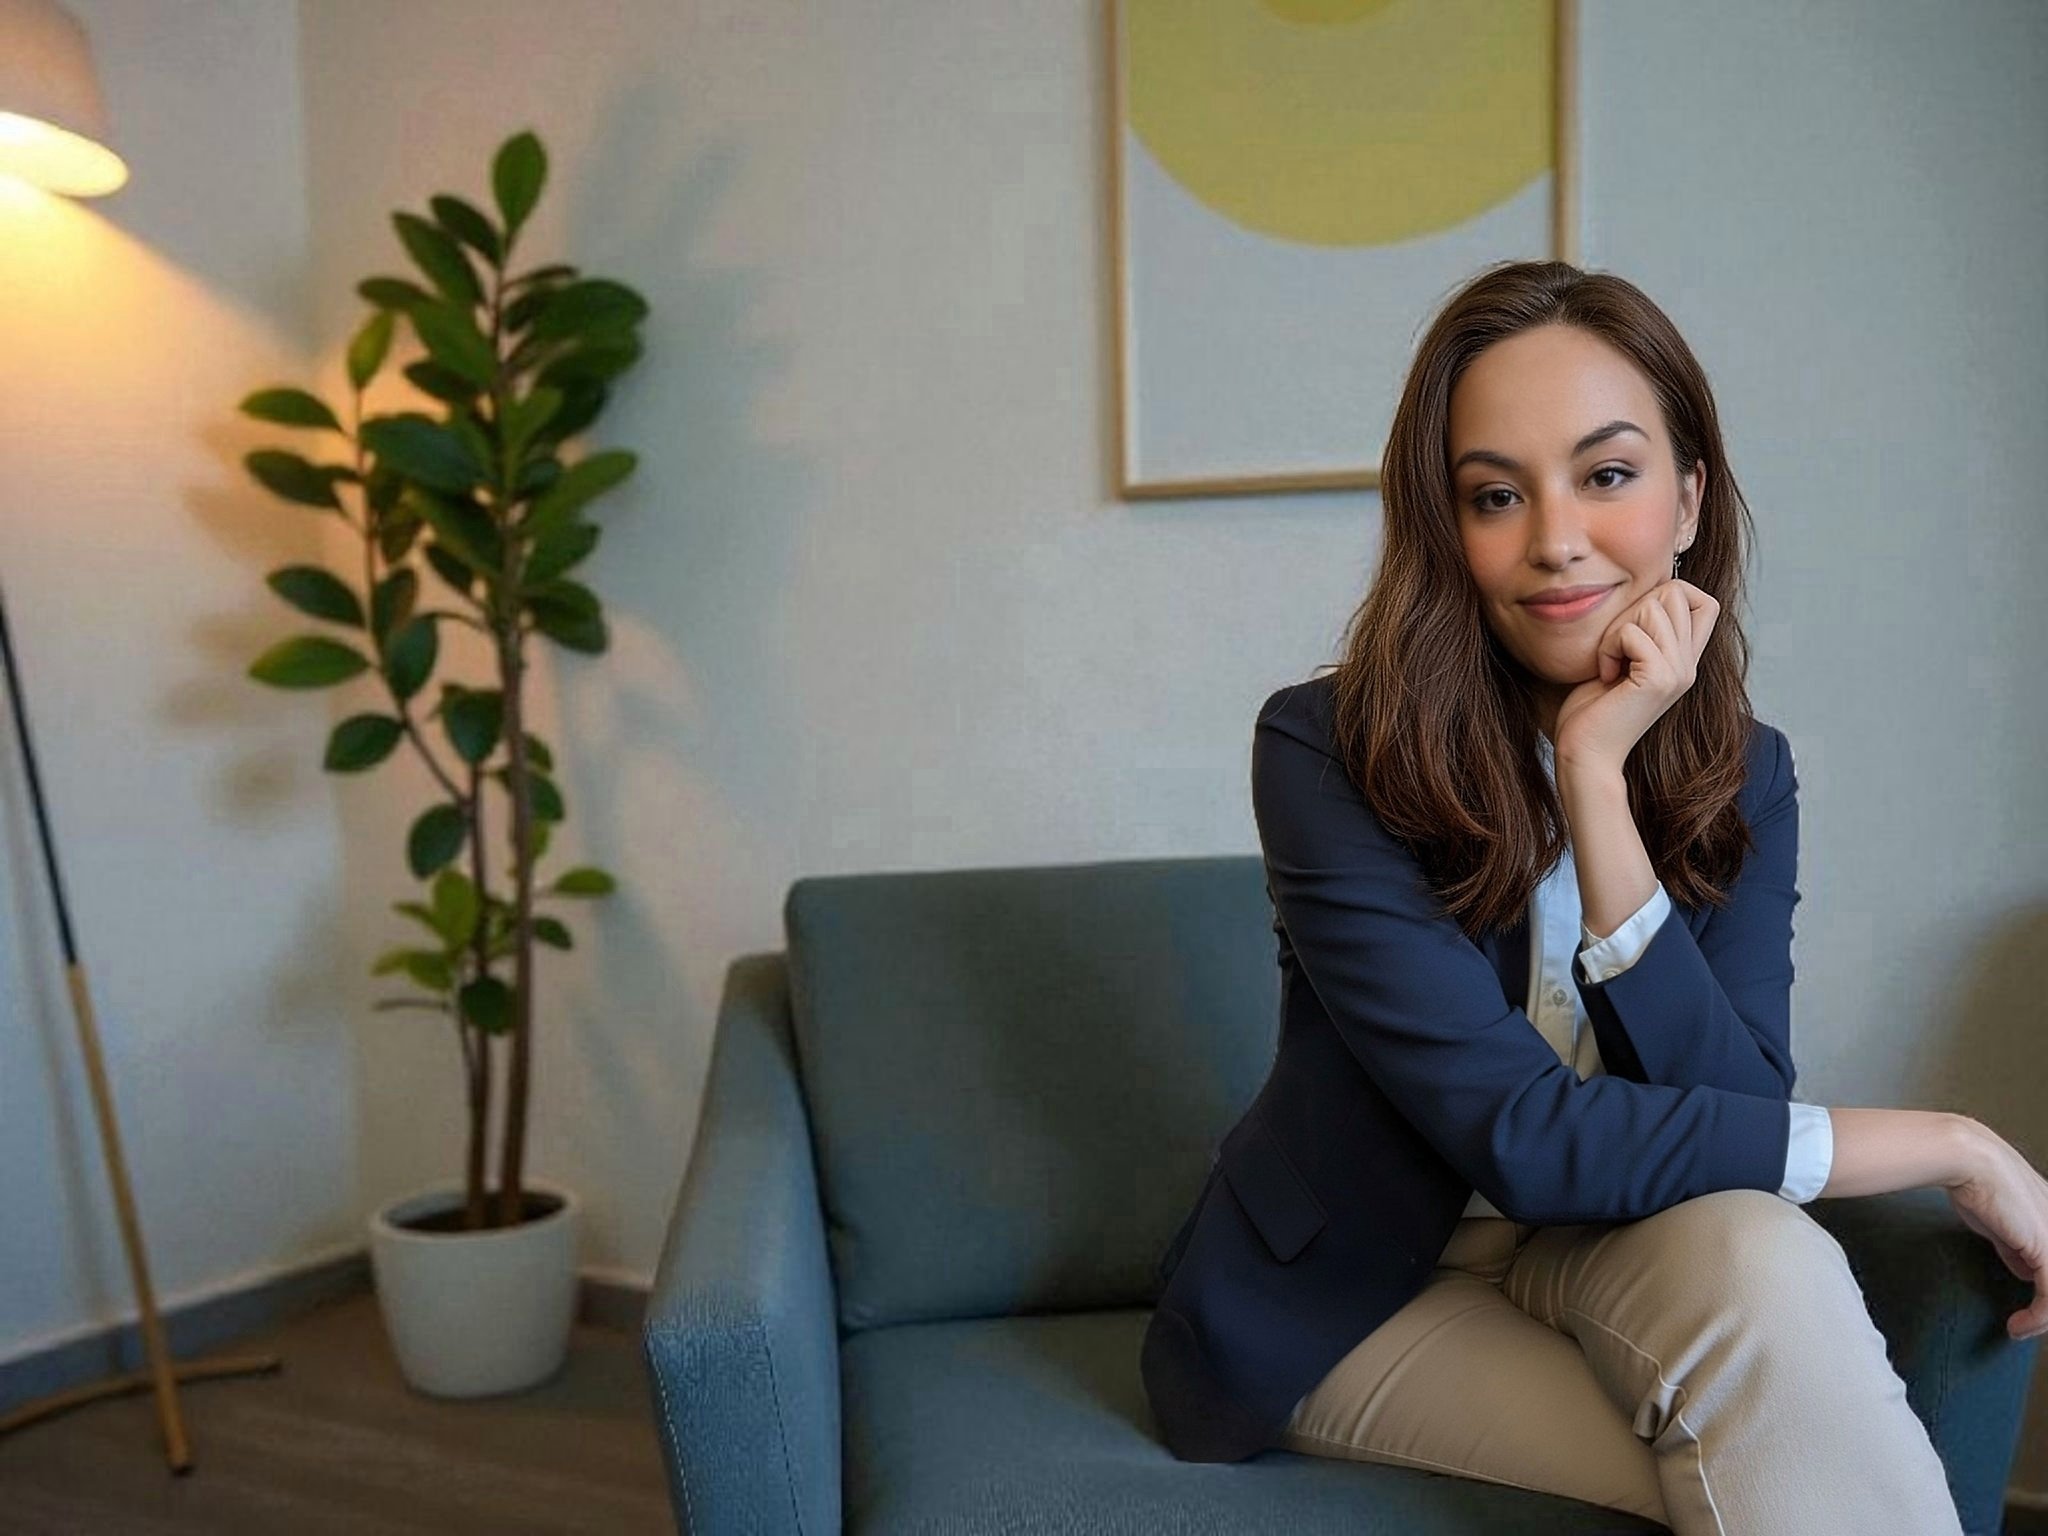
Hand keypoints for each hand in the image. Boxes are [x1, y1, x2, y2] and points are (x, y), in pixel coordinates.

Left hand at [1553, 578, 1718, 773]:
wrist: (1585, 754)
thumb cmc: (1591, 708)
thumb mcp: (1622, 658)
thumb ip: (1640, 630)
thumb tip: (1647, 588)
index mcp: (1684, 659)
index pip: (1704, 600)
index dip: (1667, 595)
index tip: (1632, 628)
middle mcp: (1689, 665)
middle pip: (1675, 593)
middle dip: (1631, 610)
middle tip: (1614, 649)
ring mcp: (1678, 673)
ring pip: (1652, 609)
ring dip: (1616, 631)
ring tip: (1609, 663)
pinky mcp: (1659, 680)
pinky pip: (1632, 633)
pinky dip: (1609, 648)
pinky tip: (1606, 674)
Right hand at [1944, 1122, 2047, 1339]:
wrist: (1968, 1161)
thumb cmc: (1975, 1181)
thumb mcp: (2000, 1224)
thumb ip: (2016, 1248)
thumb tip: (2024, 1271)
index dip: (2047, 1294)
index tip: (2031, 1313)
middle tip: (2027, 1324)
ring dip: (2043, 1319)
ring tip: (2021, 1329)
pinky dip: (2037, 1318)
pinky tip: (2016, 1326)